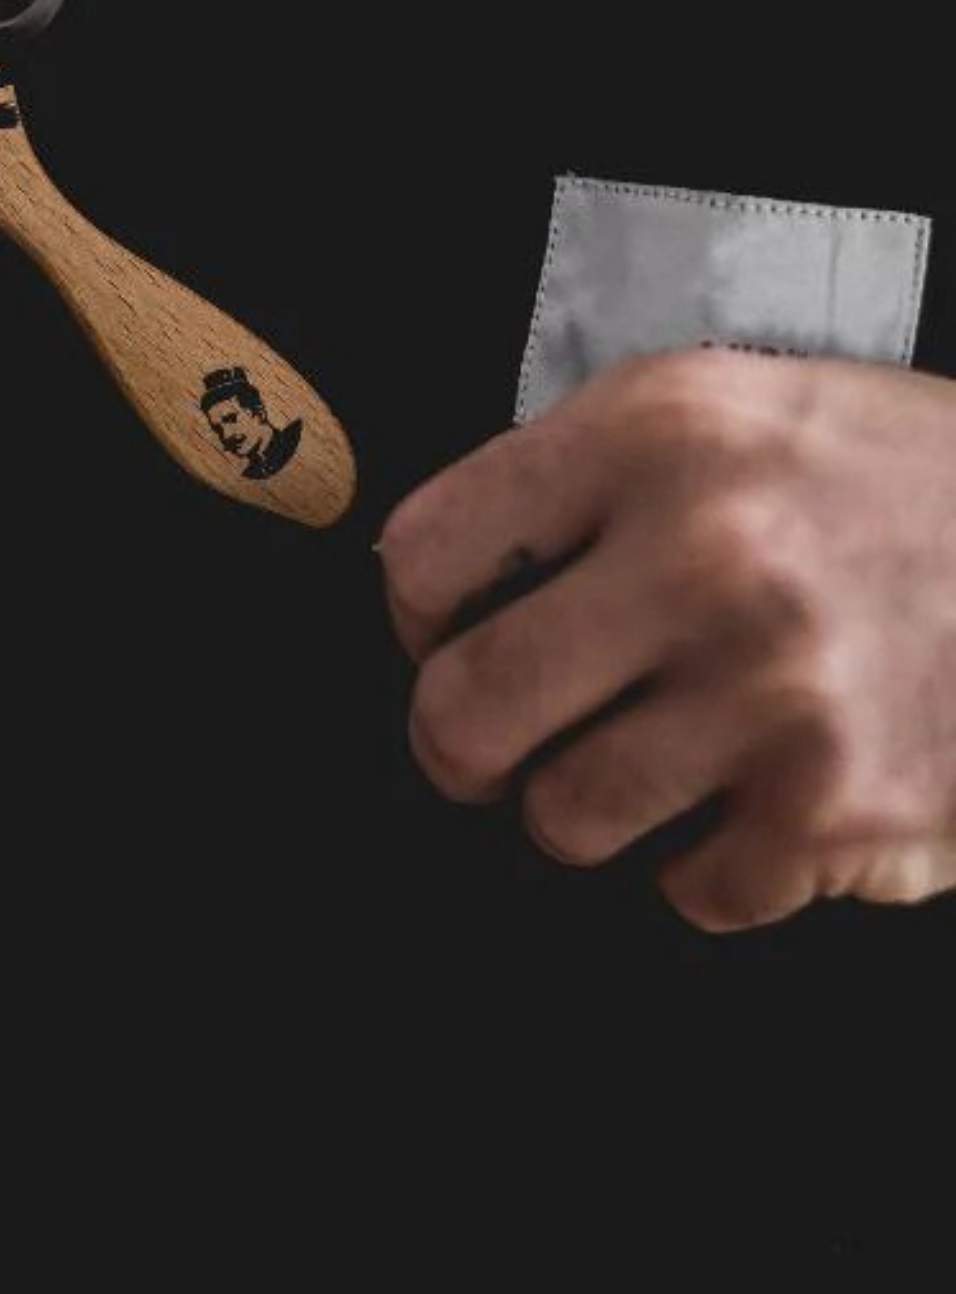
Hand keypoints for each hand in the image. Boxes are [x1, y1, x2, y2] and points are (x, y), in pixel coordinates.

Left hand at [378, 348, 955, 931]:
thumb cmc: (877, 475)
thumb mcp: (716, 404)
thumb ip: (569, 476)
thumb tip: (434, 587)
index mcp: (653, 436)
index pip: (423, 553)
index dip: (414, 611)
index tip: (442, 630)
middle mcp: (706, 558)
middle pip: (466, 709)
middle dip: (456, 743)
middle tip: (483, 742)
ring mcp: (779, 693)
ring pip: (563, 817)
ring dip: (580, 805)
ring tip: (636, 760)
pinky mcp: (844, 808)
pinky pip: (691, 889)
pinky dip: (704, 864)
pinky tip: (747, 799)